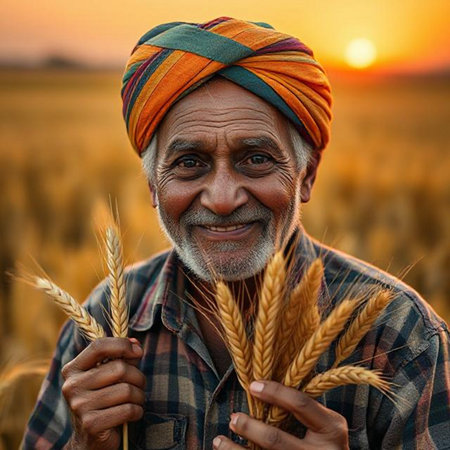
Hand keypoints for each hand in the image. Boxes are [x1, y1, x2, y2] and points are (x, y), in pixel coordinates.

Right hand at [61, 337, 144, 449]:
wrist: (89, 439)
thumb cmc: (103, 400)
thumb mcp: (109, 376)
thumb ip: (121, 358)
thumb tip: (136, 343)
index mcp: (73, 369)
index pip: (99, 346)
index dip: (122, 345)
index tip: (138, 351)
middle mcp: (72, 386)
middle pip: (119, 368)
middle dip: (138, 376)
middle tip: (139, 385)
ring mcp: (79, 406)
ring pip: (126, 390)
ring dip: (139, 395)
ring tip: (136, 400)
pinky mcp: (91, 424)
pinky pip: (128, 409)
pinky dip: (137, 411)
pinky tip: (133, 413)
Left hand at [213, 381, 348, 448]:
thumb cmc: (326, 443)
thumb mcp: (325, 425)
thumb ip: (304, 410)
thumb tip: (262, 385)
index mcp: (332, 429)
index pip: (301, 405)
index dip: (276, 392)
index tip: (253, 385)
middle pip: (276, 440)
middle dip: (250, 428)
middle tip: (233, 418)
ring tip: (219, 441)